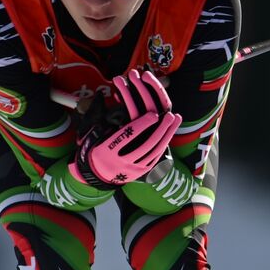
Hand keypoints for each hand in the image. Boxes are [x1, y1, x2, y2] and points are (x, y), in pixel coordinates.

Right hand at [70, 69, 180, 185]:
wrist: (98, 173)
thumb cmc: (97, 146)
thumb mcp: (95, 134)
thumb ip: (106, 119)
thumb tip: (115, 96)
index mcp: (105, 152)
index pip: (126, 137)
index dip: (140, 126)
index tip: (153, 114)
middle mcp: (119, 163)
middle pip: (144, 145)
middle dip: (159, 129)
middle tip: (169, 115)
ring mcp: (131, 170)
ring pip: (153, 152)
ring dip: (166, 134)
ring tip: (174, 119)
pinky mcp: (141, 172)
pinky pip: (155, 157)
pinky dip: (164, 142)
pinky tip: (171, 131)